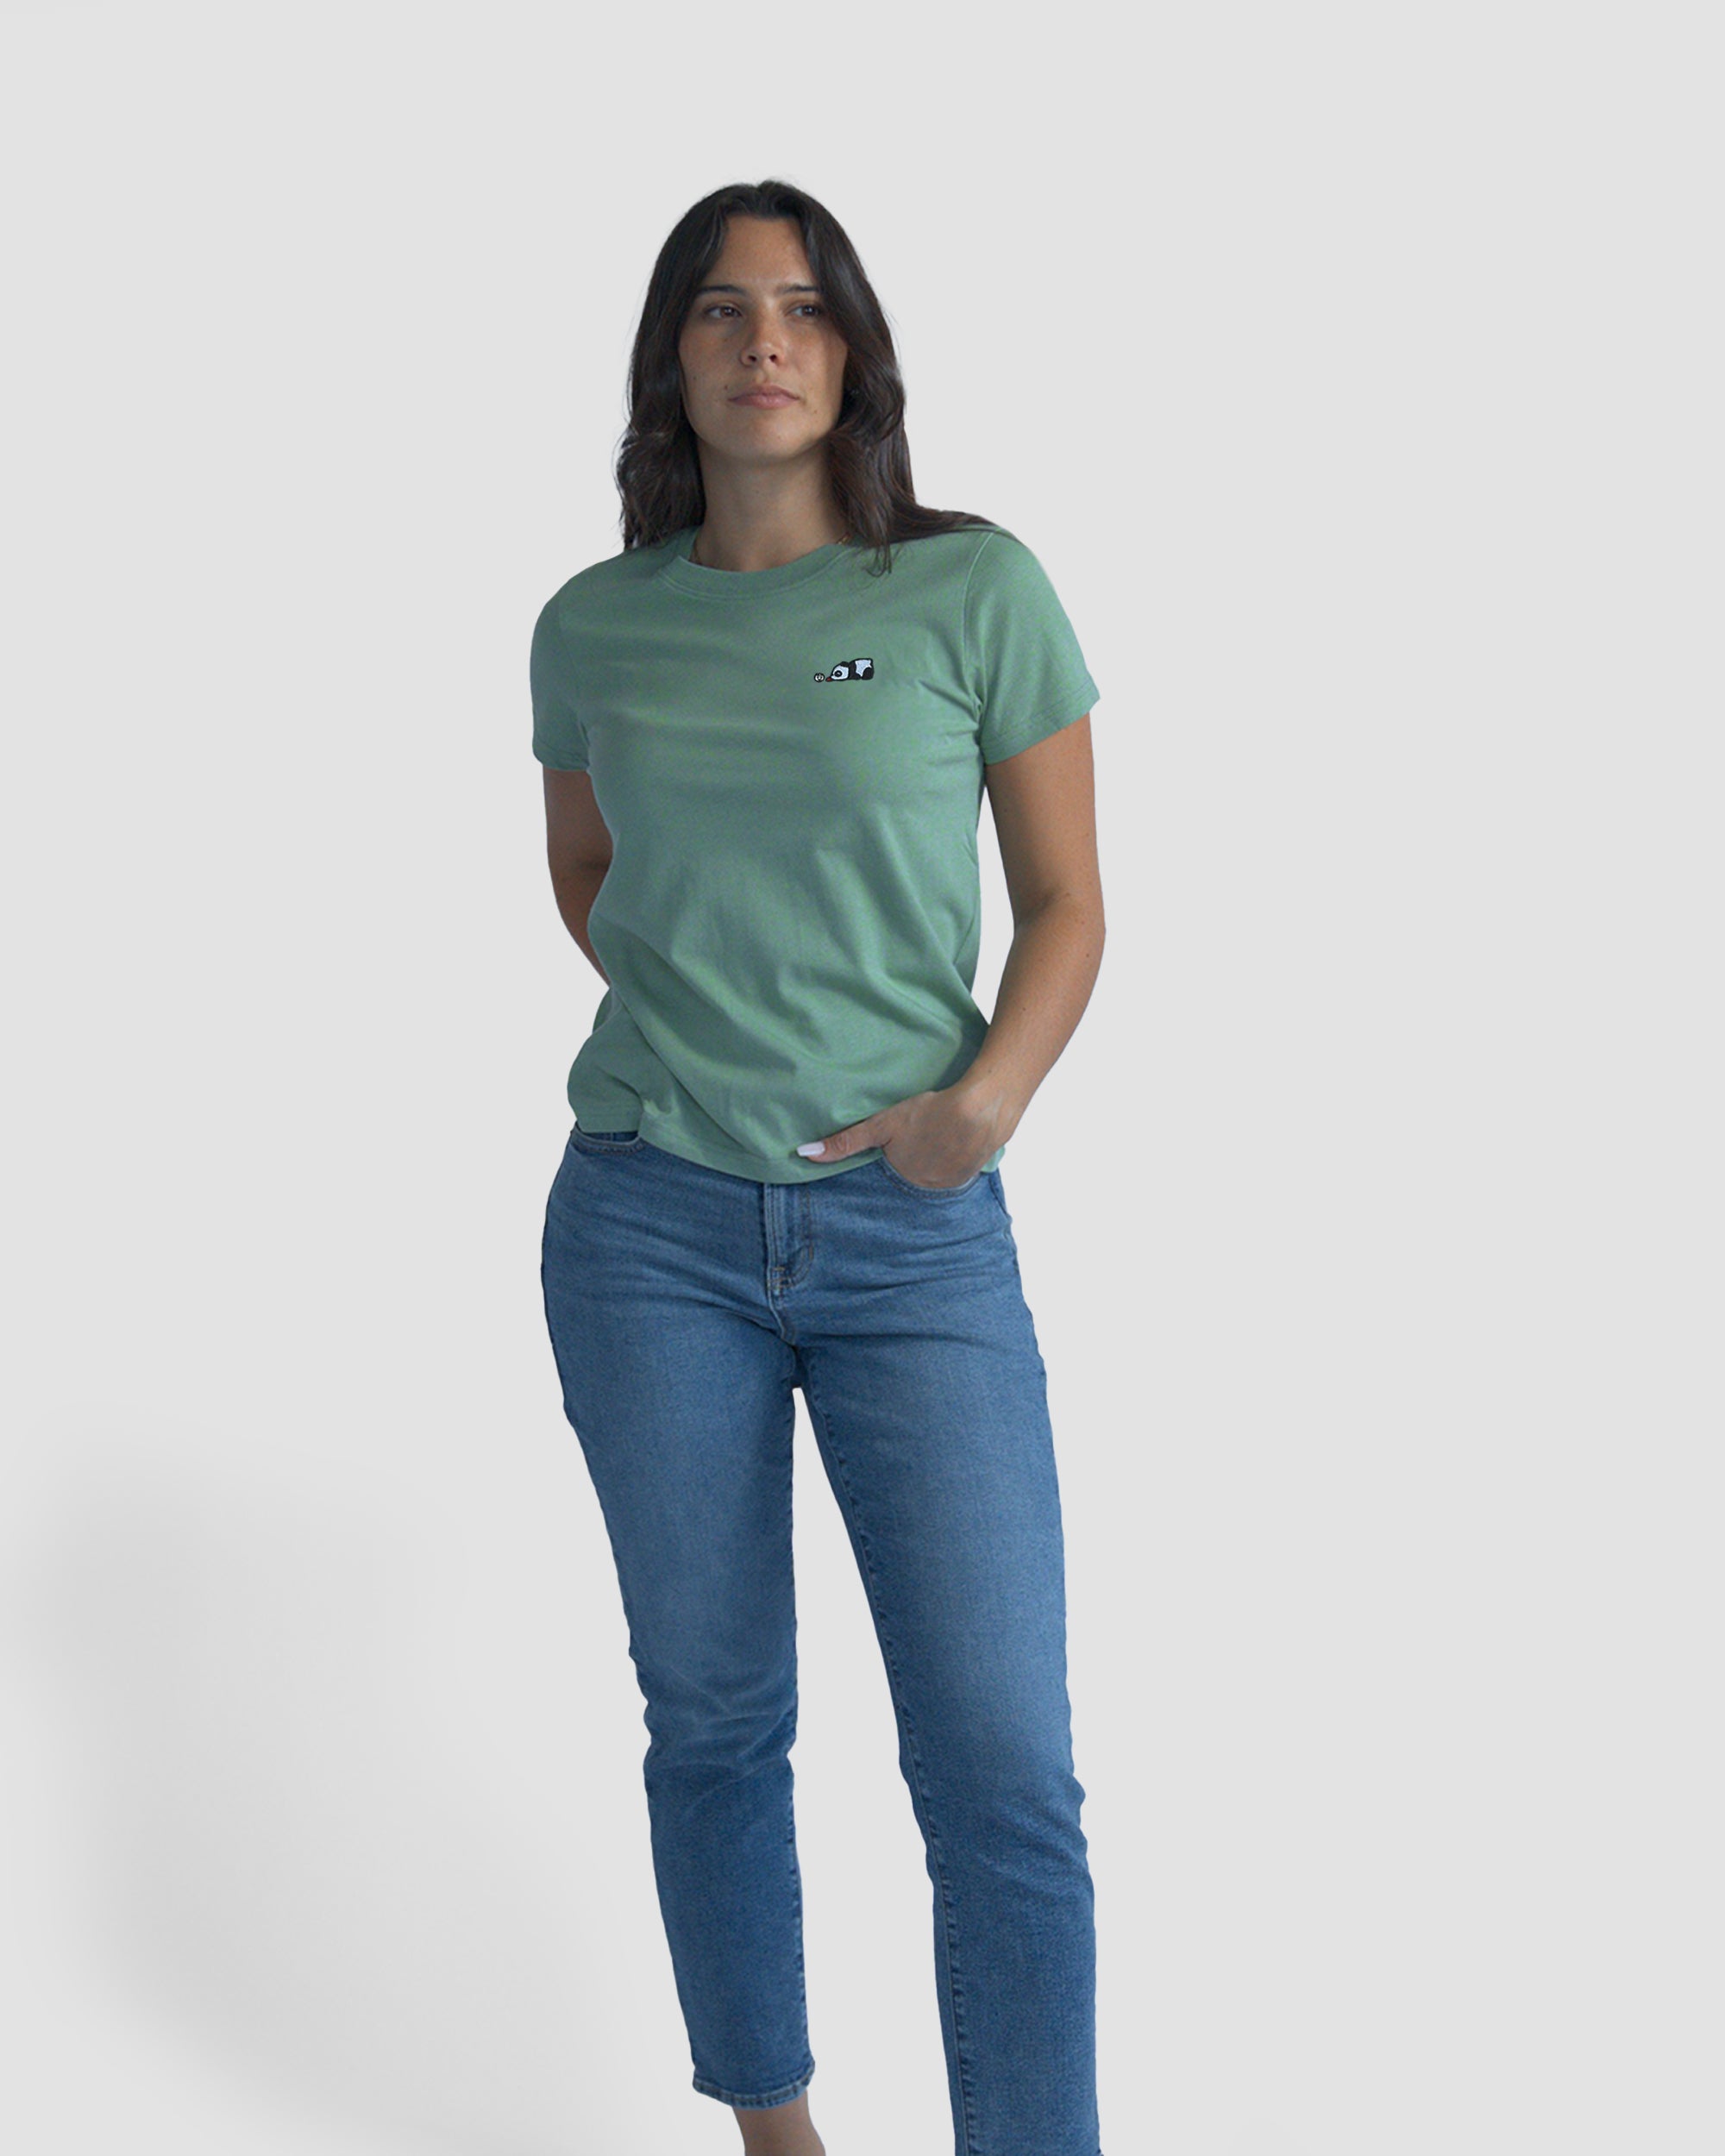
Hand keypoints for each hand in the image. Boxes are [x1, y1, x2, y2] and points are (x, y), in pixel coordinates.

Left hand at [795, 1087, 999, 1188]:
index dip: (893, 1161)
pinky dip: (954, 1157)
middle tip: (918, 1140)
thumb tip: (804, 1155)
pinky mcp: (974, 1171)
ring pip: (937, 1173)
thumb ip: (846, 1141)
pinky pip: (958, 1169)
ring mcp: (953, 1182)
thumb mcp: (882, 1125)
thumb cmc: (930, 1113)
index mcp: (905, 1179)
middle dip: (913, 1162)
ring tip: (935, 1139)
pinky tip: (954, 1141)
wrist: (983, 1108)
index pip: (891, 1176)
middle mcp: (928, 1188)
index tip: (897, 1149)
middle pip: (914, 1176)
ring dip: (935, 1161)